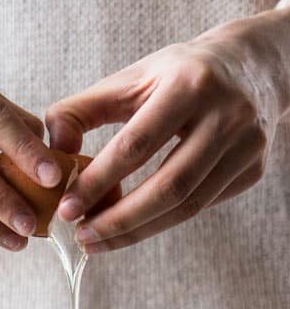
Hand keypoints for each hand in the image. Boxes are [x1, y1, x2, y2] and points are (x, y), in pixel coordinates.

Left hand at [46, 9, 289, 252]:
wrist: (252, 67)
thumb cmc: (178, 75)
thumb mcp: (130, 79)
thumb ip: (81, 111)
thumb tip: (54, 153)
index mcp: (188, 85)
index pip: (136, 145)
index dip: (98, 182)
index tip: (67, 210)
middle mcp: (226, 115)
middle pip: (169, 186)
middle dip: (120, 220)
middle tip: (83, 237)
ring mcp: (246, 146)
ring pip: (188, 206)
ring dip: (138, 231)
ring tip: (99, 241)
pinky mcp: (254, 169)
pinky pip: (202, 206)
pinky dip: (162, 222)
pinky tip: (132, 228)